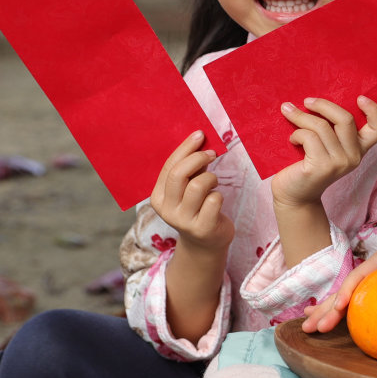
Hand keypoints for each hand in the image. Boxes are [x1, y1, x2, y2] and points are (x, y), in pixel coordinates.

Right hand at [150, 131, 231, 254]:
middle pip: (179, 174)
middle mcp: (167, 210)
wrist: (206, 242)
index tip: (200, 135)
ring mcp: (183, 221)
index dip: (185, 148)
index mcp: (158, 197)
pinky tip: (217, 200)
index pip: (169, 166)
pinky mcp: (202, 228)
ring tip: (214, 182)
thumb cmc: (198, 207)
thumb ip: (191, 168)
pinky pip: (214, 200)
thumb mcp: (187, 188)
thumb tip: (200, 140)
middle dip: (198, 158)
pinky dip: (219, 194)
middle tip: (212, 153)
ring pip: (197, 185)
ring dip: (211, 178)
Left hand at [271, 96, 376, 207]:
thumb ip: (331, 129)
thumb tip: (316, 100)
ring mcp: (339, 163)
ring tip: (289, 115)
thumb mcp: (327, 146)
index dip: (374, 110)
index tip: (360, 97)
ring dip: (301, 117)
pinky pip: (309, 137)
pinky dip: (296, 133)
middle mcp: (354, 157)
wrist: (294, 196)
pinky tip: (292, 140)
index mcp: (359, 149)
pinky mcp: (321, 167)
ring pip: (322, 126)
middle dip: (323, 105)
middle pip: (345, 119)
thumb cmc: (308, 165)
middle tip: (306, 101)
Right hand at [301, 242, 376, 332]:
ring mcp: (368, 288)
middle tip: (312, 326)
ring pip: (341, 301)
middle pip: (344, 291)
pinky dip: (334, 314)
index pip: (359, 277)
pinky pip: (351, 309)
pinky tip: (321, 323)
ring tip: (307, 326)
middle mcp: (369, 275)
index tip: (340, 307)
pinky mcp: (371, 300)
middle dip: (327, 308)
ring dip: (324, 313)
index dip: (347, 290)